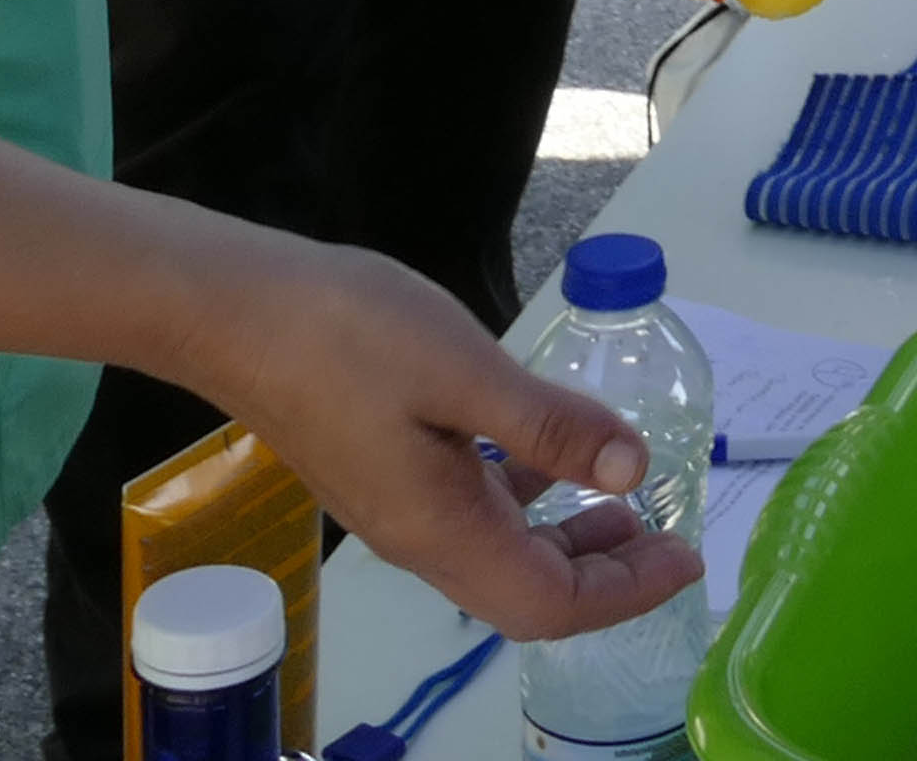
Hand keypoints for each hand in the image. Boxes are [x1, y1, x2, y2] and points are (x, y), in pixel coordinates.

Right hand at [177, 238, 705, 642]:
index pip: (549, 605)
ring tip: (626, 496)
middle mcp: (420, 538)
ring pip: (501, 552)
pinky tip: (549, 450)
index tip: (685, 556)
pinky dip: (528, 495)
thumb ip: (551, 427)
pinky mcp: (384, 471)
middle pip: (528, 591)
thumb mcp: (466, 371)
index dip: (625, 591)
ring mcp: (398, 507)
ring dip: (569, 536)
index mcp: (441, 530)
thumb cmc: (347, 334)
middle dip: (606, 571)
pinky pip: (473, 510)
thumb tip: (633, 471)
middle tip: (668, 530)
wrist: (231, 311)